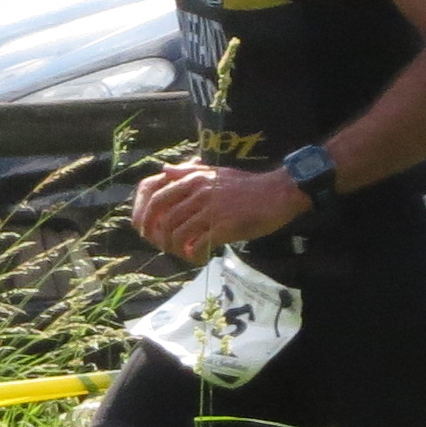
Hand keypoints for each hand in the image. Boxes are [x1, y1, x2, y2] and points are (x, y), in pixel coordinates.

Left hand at [131, 158, 309, 262]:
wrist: (279, 194)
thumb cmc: (248, 185)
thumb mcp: (216, 171)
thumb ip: (189, 171)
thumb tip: (164, 169)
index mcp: (195, 179)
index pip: (157, 197)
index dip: (147, 216)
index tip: (148, 230)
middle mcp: (199, 193)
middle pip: (164, 219)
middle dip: (159, 237)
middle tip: (165, 247)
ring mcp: (211, 210)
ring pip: (178, 234)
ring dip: (177, 248)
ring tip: (184, 253)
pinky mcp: (224, 227)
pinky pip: (199, 244)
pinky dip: (193, 254)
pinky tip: (199, 257)